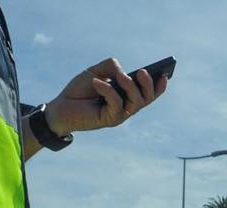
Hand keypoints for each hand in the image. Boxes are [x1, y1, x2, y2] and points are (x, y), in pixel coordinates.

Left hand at [44, 57, 168, 134]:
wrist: (61, 107)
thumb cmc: (79, 90)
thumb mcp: (95, 72)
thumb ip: (111, 67)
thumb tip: (123, 71)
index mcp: (125, 95)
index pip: (147, 93)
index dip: (158, 86)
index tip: (165, 74)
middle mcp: (125, 106)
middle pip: (146, 99)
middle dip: (148, 85)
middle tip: (142, 72)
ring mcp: (119, 115)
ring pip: (135, 102)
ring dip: (130, 86)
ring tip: (121, 75)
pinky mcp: (109, 120)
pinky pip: (116, 104)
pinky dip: (108, 90)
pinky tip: (97, 82)